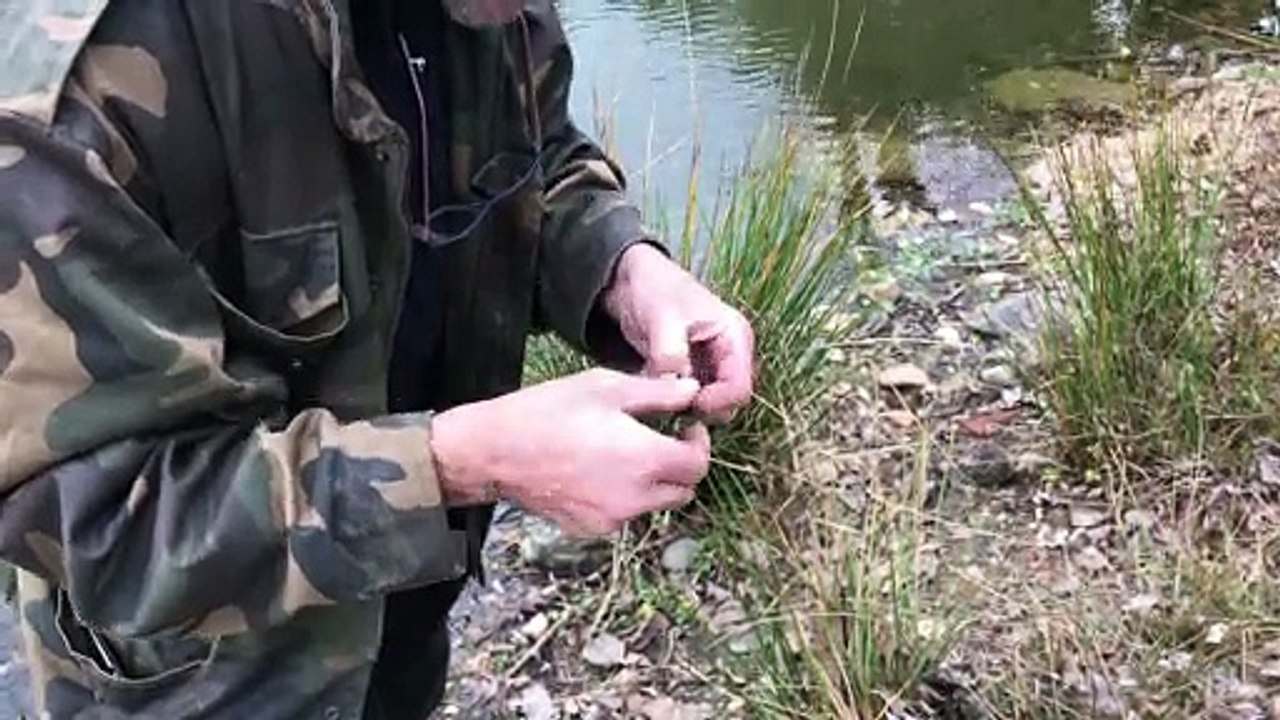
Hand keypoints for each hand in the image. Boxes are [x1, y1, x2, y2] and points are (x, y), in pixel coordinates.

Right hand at [429, 369, 711, 536]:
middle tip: (663, 440)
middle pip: (683, 491)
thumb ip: (657, 394)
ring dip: (653, 483)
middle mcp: (634, 498)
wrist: (494, 451)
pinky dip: (622, 498)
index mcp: (645, 460)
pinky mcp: (589, 530)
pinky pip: (621, 515)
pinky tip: (597, 472)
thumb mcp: (606, 388)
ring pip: (653, 505)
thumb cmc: (548, 411)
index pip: (698, 464)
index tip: (686, 427)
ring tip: (626, 454)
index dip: (700, 444)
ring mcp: (611, 519)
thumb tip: (691, 392)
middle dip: (681, 467)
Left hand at [603, 243, 754, 422]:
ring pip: (708, 406)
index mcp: (734, 337)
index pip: (740, 389)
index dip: (715, 403)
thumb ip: (669, 352)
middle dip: (699, 407)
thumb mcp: (661, 316)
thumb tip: (674, 385)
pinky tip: (653, 387)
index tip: (685, 401)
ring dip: (683, 406)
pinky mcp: (693, 374)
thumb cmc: (654, 289)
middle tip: (666, 399)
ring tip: (657, 390)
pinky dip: (672, 400)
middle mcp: (729, 355)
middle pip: (727, 403)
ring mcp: (712, 366)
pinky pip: (689, 399)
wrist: (632, 281)